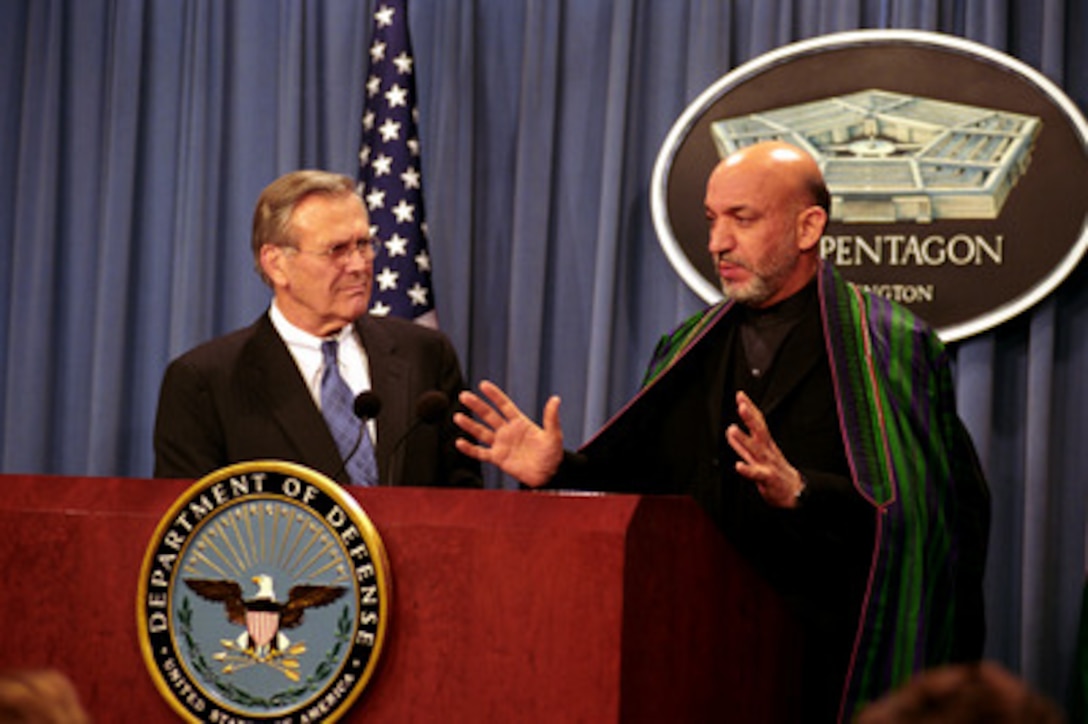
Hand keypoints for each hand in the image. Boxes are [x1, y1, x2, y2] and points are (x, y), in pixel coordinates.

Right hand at [453, 380, 563, 487]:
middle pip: (489, 416)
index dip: (494, 395)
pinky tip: (460, 442)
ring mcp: (501, 444)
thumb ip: (551, 418)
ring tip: (457, 416)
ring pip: (482, 432)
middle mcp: (507, 431)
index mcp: (520, 422)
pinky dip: (470, 449)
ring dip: (470, 425)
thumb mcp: (554, 435)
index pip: (504, 406)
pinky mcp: (498, 459)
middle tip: (464, 395)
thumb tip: (556, 399)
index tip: (483, 385)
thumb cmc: (553, 453)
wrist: (548, 474)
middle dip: (477, 405)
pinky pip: (481, 453)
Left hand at [725, 391, 804, 507]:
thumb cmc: (775, 472)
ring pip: (756, 449)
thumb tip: (729, 431)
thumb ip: (742, 444)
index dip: (750, 408)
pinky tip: (738, 466)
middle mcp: (767, 451)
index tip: (740, 395)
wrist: (795, 493)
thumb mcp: (759, 455)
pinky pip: (756, 474)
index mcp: (766, 444)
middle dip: (750, 417)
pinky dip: (747, 470)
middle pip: (759, 430)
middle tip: (742, 405)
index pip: (758, 422)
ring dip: (744, 439)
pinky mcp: (767, 479)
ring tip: (732, 430)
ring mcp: (767, 464)